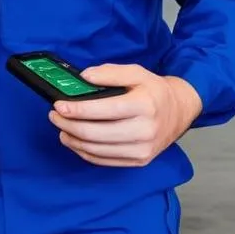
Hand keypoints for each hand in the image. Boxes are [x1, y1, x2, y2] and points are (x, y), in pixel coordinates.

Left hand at [48, 63, 202, 167]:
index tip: (59, 105)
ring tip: (61, 127)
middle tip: (54, 115)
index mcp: (144, 106)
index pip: (104, 110)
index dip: (78, 109)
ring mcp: (142, 150)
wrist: (180, 111)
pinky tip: (74, 141)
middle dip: (68, 124)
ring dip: (73, 140)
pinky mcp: (139, 161)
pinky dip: (84, 152)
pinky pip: (104, 161)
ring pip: (96, 150)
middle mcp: (144, 131)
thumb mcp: (136, 72)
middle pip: (95, 134)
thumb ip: (109, 72)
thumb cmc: (154, 91)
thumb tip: (85, 77)